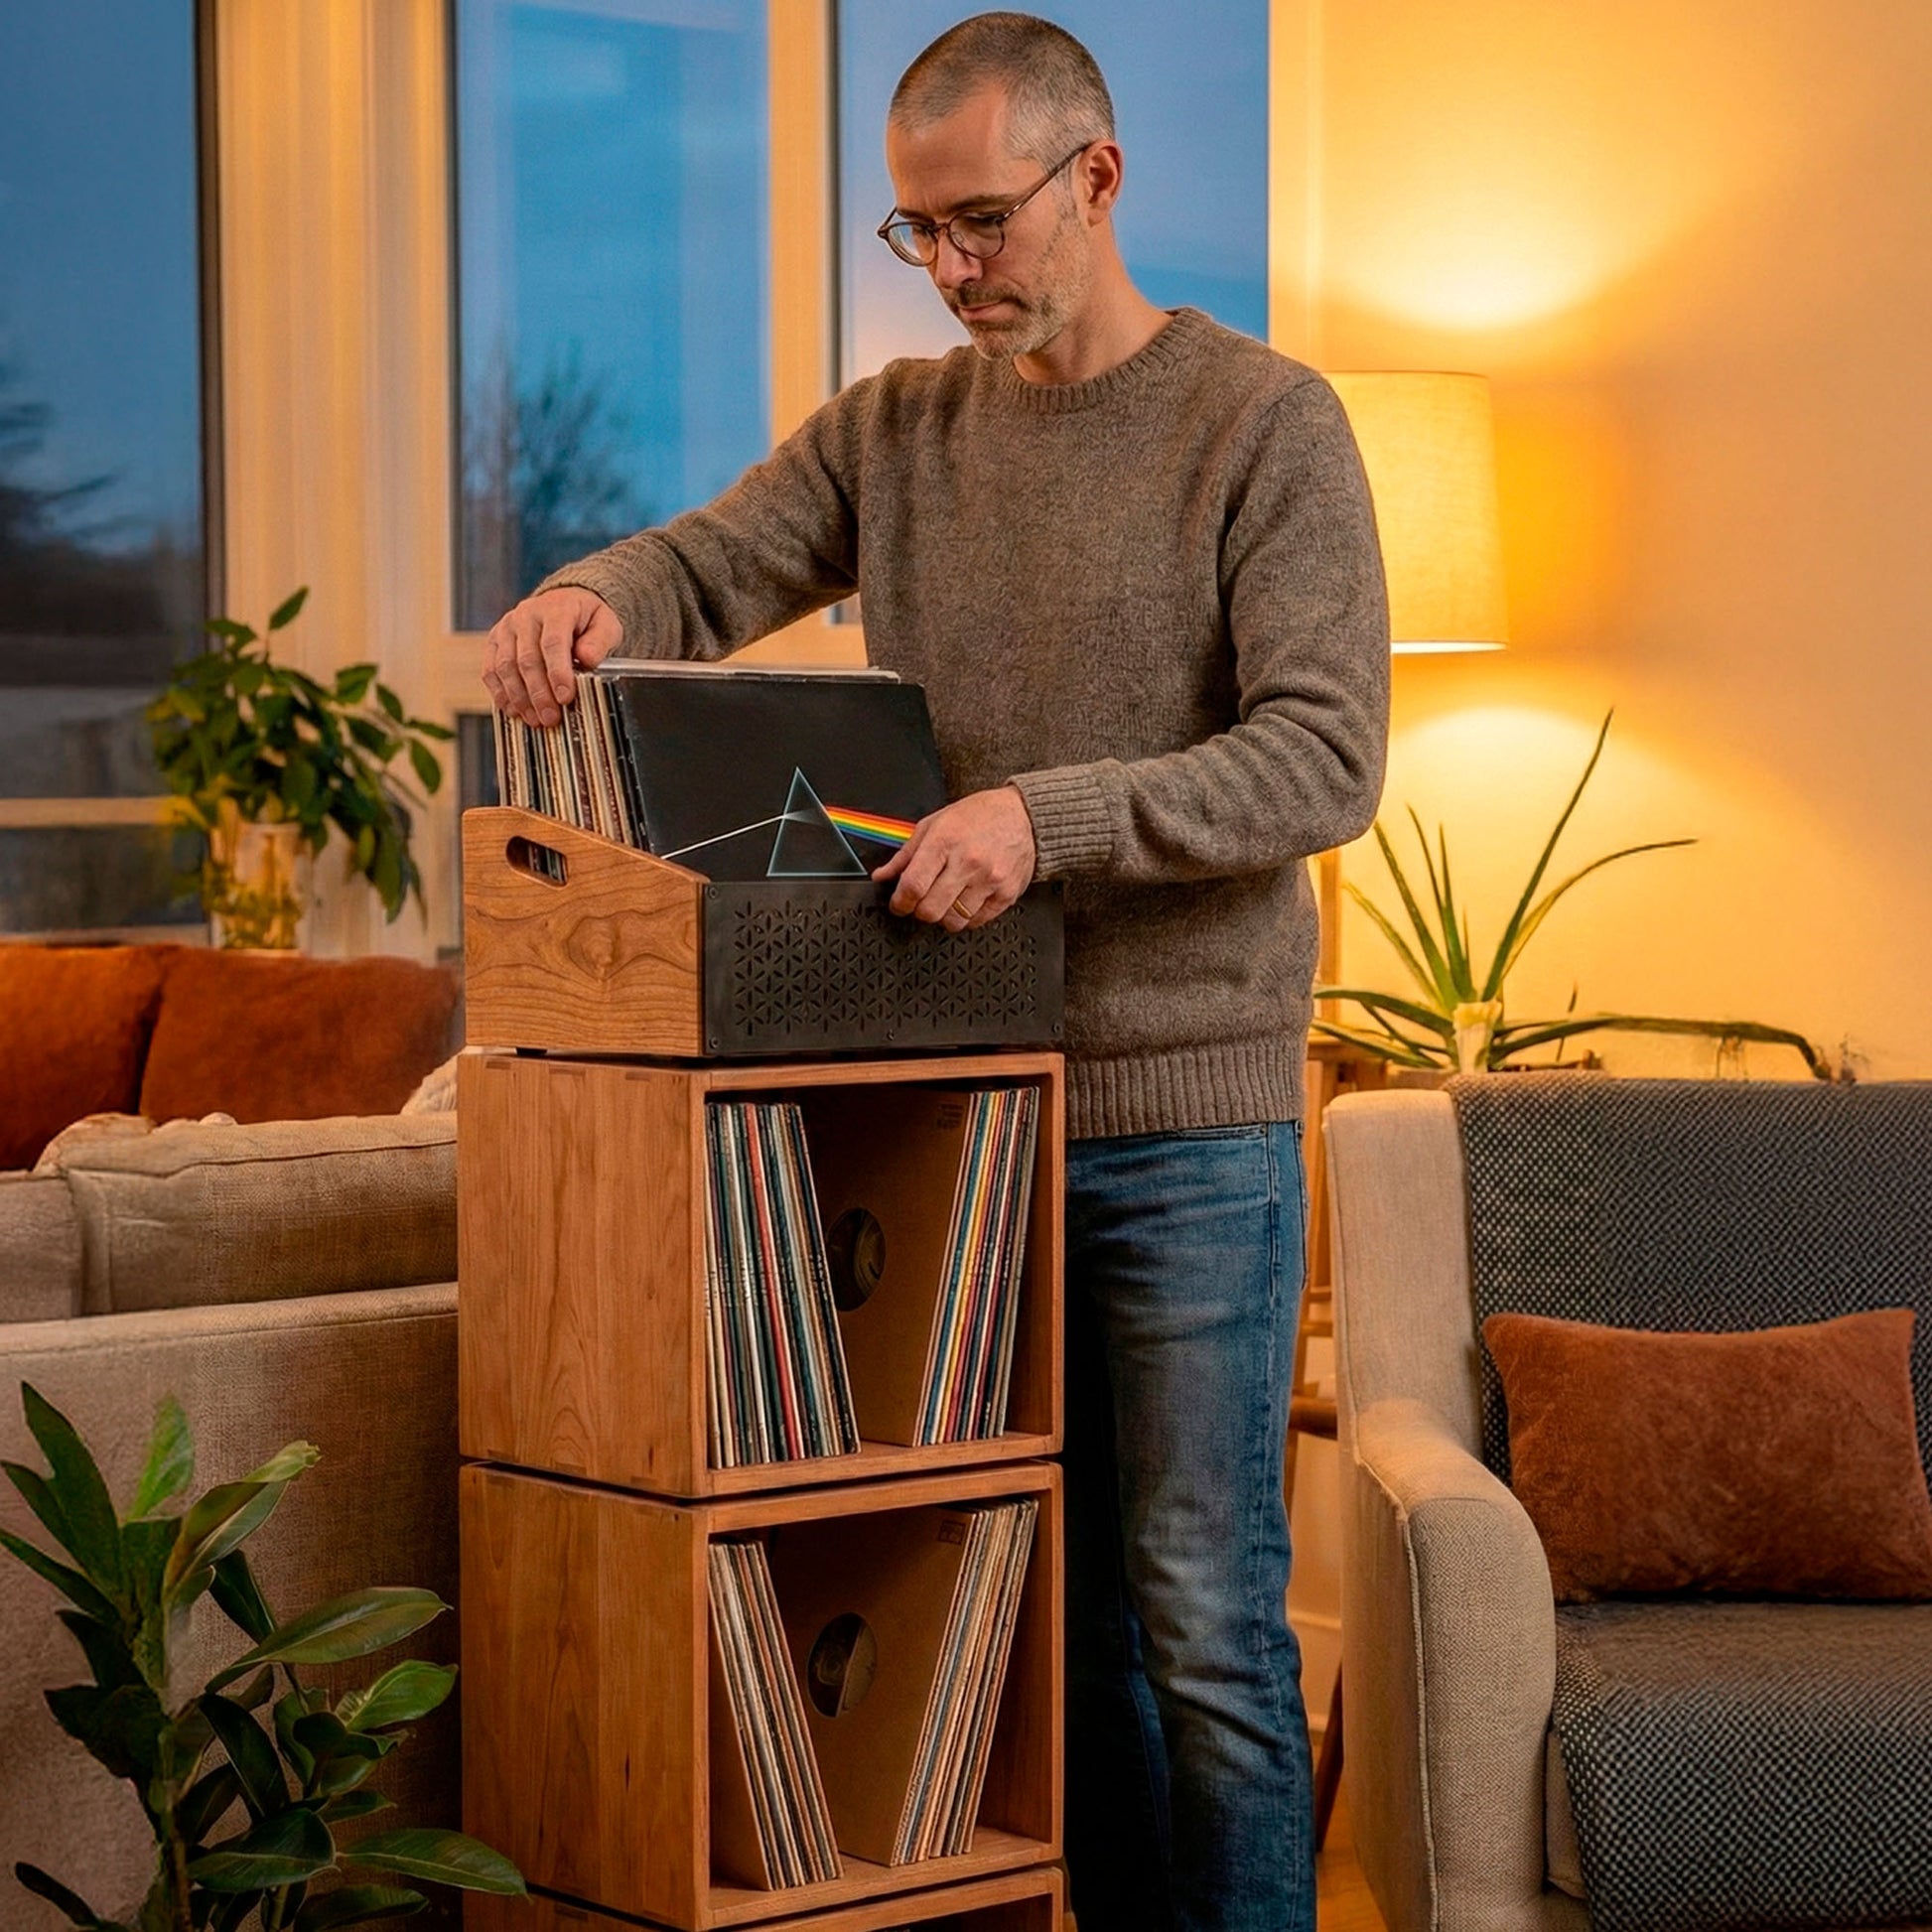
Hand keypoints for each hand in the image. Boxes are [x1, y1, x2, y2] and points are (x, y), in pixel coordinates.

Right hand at [482, 588, 622, 724]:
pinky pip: (490, 670)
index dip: (558, 673)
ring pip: (505, 666)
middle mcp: (526, 615)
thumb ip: (600, 641)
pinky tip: (514, 711)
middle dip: (539, 693)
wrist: (563, 603)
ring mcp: (506, 628)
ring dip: (519, 698)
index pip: (553, 643)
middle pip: (527, 659)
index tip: (565, 698)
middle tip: (551, 718)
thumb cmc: (586, 620)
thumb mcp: (606, 624)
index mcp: (556, 609)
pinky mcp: (494, 641)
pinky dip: (500, 694)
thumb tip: (587, 659)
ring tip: (535, 719)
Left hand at [873, 786, 1037, 930]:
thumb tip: (883, 876)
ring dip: (943, 917)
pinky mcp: (1006, 893)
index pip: (913, 886)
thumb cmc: (978, 816)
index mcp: (944, 841)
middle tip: (921, 902)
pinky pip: (977, 922)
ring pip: (954, 921)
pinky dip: (966, 918)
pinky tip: (964, 902)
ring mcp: (989, 880)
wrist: (1022, 816)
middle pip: (931, 910)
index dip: (899, 902)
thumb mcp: (934, 824)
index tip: (899, 904)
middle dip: (919, 911)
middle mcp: (968, 862)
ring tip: (945, 901)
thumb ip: (906, 854)